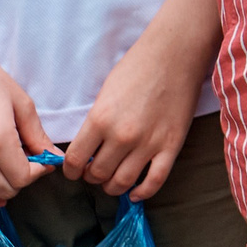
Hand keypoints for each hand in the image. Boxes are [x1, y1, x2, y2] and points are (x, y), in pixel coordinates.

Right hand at [0, 40, 54, 205]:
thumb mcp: (22, 104)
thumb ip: (37, 135)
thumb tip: (54, 157)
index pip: (23, 177)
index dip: (38, 172)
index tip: (43, 160)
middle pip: (7, 189)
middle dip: (24, 179)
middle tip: (28, 161)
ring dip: (4, 187)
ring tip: (11, 168)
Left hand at [66, 20, 205, 198]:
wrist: (175, 55)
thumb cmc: (137, 68)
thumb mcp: (105, 94)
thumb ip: (95, 125)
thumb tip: (88, 152)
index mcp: (100, 120)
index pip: (75, 161)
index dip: (71, 171)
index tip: (75, 171)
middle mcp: (122, 136)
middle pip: (97, 175)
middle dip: (92, 177)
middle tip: (95, 171)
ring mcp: (149, 143)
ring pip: (122, 182)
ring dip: (113, 186)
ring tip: (113, 179)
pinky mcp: (171, 145)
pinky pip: (155, 181)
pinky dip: (142, 192)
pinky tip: (135, 192)